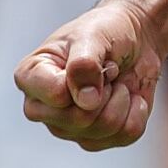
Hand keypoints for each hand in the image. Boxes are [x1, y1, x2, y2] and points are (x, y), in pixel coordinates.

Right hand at [15, 0, 163, 150]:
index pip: (55, 95)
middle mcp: (43, 108)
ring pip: (104, 129)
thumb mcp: (93, 35)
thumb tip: (86, 102)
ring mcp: (68, 127)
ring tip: (115, 80)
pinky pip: (125, 135)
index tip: (90, 56)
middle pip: (79, 119)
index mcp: (30, 78)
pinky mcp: (97, 137)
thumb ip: (83, 64)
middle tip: (107, 69)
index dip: (83, 78)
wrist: (136, 36)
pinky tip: (130, 95)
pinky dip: (136, 111)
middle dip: (105, 90)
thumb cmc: (106, 30)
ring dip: (121, 98)